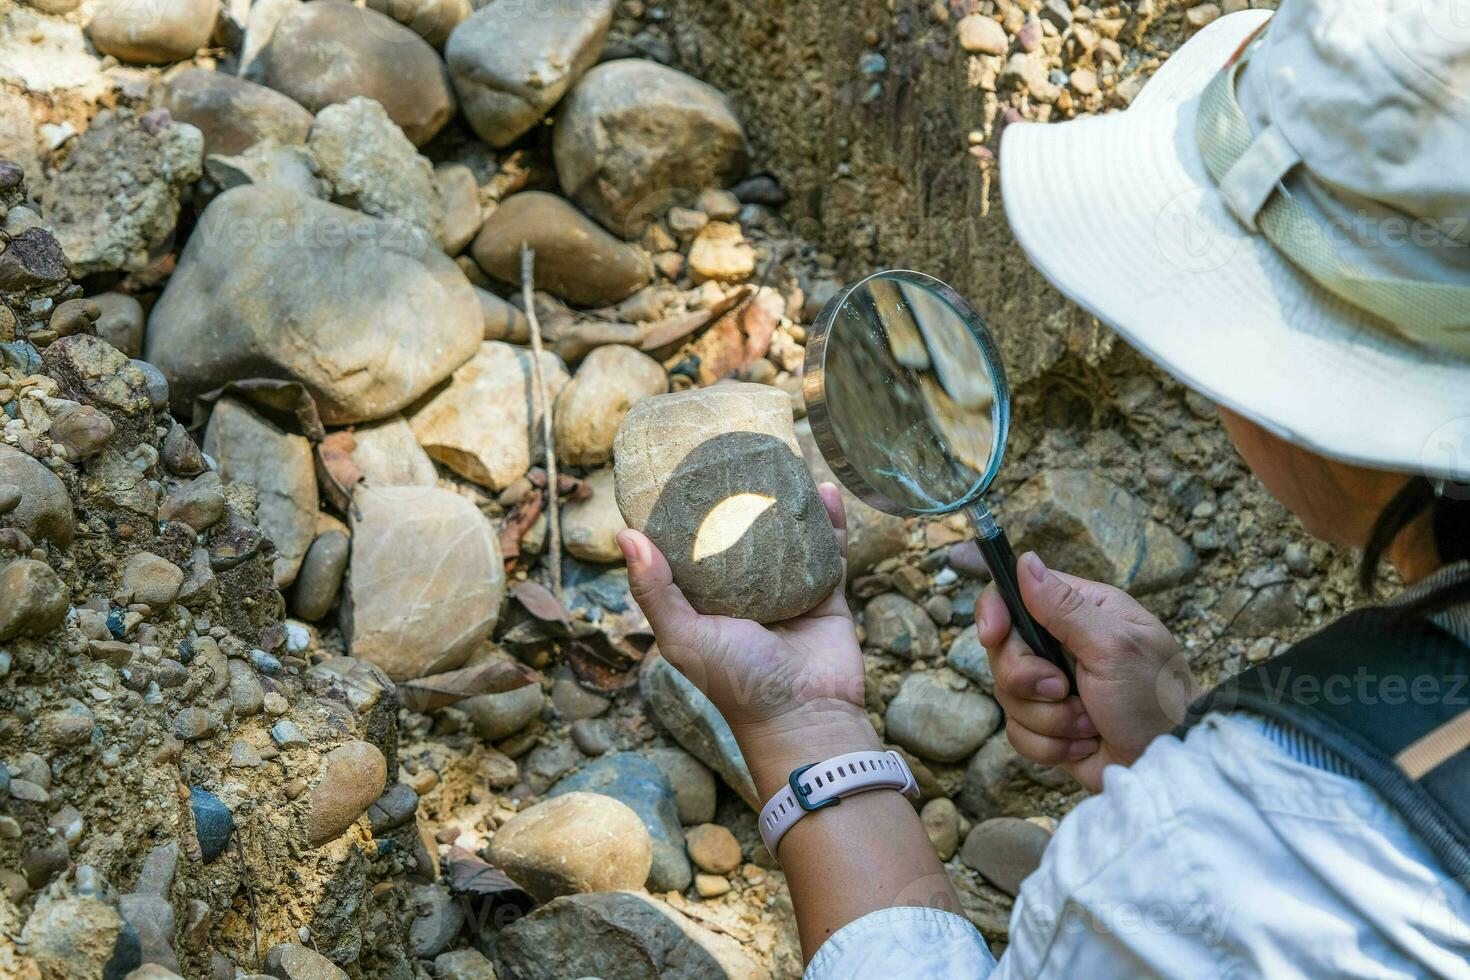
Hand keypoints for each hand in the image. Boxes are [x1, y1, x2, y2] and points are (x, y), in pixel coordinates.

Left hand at [618, 484, 878, 798]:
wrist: (805, 716)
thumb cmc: (735, 683)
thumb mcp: (683, 637)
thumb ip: (654, 590)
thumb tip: (625, 534)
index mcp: (706, 601)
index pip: (691, 547)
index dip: (687, 510)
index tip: (684, 468)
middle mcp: (746, 592)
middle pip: (743, 533)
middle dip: (743, 496)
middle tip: (740, 450)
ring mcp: (788, 591)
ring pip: (788, 535)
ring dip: (788, 501)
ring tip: (784, 461)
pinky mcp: (826, 594)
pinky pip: (829, 550)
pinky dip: (829, 521)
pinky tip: (824, 490)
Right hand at [979, 552, 1197, 791]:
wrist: (1166, 768)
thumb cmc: (1155, 700)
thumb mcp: (1115, 646)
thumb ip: (1066, 607)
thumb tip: (1026, 561)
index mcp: (1082, 611)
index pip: (1015, 594)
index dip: (995, 612)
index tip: (993, 635)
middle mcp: (1062, 644)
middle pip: (1003, 650)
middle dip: (1028, 679)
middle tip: (1062, 689)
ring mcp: (1052, 687)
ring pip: (1008, 694)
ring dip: (1049, 717)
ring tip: (1088, 723)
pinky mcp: (1047, 724)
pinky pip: (1018, 731)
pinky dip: (1050, 744)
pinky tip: (1084, 743)